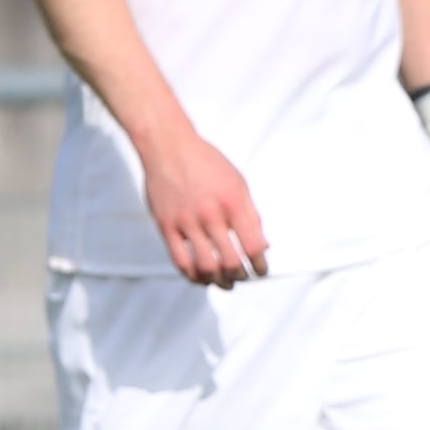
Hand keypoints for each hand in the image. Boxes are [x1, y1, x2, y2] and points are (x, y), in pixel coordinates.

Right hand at [139, 126, 268, 286]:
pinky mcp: (166, 226)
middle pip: (231, 262)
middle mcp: (211, 214)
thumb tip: (262, 246)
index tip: (261, 272)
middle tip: (242, 278)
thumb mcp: (238, 183)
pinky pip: (180, 260)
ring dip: (218, 281)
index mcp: (233, 203)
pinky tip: (200, 277)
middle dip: (240, 276)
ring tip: (223, 283)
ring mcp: (187, 222)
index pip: (253, 246)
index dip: (261, 265)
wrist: (168, 147)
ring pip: (206, 266)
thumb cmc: (206, 163)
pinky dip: (192, 275)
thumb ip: (251, 215)